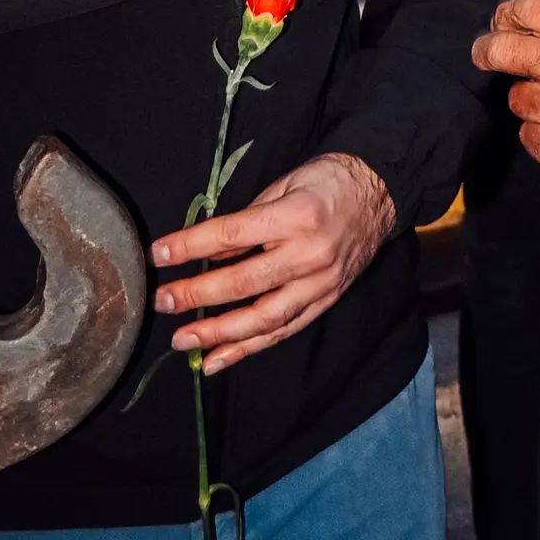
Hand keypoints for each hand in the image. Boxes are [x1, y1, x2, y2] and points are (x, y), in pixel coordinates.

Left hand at [150, 152, 394, 374]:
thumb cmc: (328, 180)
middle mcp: (309, 254)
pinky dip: (249, 348)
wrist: (381, 190)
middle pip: (243, 282)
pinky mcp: (327, 299)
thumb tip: (209, 251)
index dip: (191, 246)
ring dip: (219, 333)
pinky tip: (219, 358)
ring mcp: (320, 283)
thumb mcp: (285, 184)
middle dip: (197, 294)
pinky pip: (284, 330)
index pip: (231, 236)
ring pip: (264, 318)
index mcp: (295, 216)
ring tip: (183, 340)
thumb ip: (248, 218)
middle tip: (163, 301)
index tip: (159, 255)